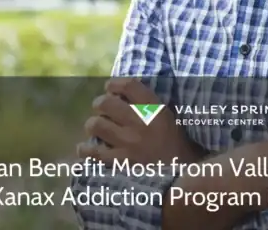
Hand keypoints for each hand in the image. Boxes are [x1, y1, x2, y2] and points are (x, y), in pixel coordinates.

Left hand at [76, 78, 203, 164]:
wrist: (182, 183)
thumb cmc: (179, 152)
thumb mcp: (172, 123)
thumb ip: (153, 109)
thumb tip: (128, 98)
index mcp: (156, 110)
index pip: (130, 85)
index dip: (115, 84)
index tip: (110, 87)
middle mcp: (140, 122)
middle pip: (106, 103)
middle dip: (100, 104)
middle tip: (102, 110)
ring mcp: (128, 143)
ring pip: (95, 124)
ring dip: (93, 125)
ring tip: (96, 129)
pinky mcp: (119, 162)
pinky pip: (92, 151)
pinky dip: (85, 149)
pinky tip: (86, 149)